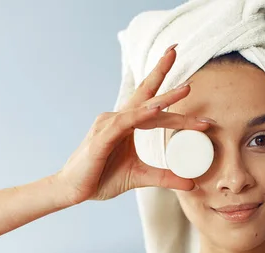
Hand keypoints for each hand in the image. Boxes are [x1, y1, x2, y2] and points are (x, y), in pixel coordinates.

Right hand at [54, 44, 212, 203]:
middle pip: (145, 94)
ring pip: (141, 109)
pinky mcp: (102, 138)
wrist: (72, 191)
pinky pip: (125, 123)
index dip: (170, 94)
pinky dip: (141, 115)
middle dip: (161, 71)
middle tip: (175, 49)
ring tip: (186, 89)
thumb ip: (165, 177)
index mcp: (126, 123)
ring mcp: (108, 125)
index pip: (151, 103)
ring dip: (164, 100)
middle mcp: (117, 118)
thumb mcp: (140, 176)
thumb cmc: (100, 178)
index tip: (190, 84)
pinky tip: (157, 109)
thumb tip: (192, 183)